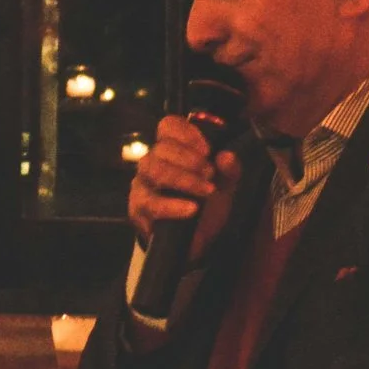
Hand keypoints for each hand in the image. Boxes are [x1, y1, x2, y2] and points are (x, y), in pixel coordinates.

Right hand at [128, 115, 240, 266]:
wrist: (195, 243)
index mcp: (172, 150)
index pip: (168, 126)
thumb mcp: (224, 186)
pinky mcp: (137, 208)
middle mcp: (152, 162)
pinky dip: (174, 205)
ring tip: (206, 190)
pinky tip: (192, 209)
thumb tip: (227, 156)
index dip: (187, 133)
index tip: (208, 150)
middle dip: (190, 159)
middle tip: (210, 174)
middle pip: (162, 147)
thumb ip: (230, 170)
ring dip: (184, 179)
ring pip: (154, 169)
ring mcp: (142, 184)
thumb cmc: (206, 206)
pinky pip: (151, 202)